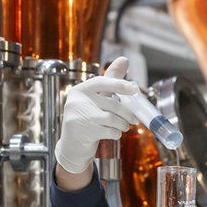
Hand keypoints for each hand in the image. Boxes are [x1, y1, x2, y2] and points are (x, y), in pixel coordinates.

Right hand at [54, 57, 139, 173]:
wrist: (72, 146)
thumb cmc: (87, 119)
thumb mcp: (96, 98)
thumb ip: (110, 80)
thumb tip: (124, 60)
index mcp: (80, 90)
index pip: (102, 82)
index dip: (120, 84)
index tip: (134, 88)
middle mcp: (76, 101)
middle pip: (112, 103)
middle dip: (127, 112)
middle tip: (133, 118)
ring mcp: (78, 117)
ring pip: (112, 118)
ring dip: (123, 124)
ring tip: (124, 126)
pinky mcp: (83, 132)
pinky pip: (109, 131)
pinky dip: (116, 133)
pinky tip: (114, 133)